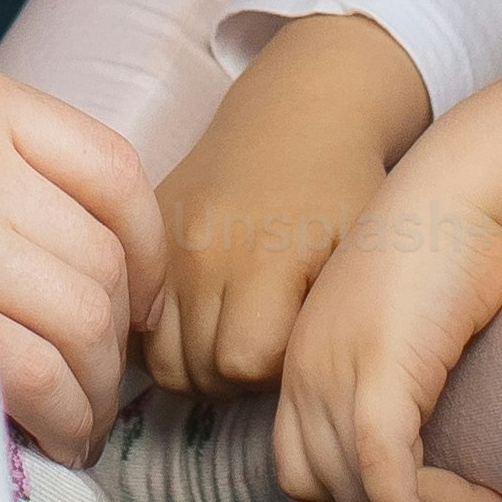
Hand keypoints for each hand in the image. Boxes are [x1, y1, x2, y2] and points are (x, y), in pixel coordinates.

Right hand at [0, 54, 166, 461]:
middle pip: (101, 258)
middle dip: (119, 343)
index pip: (115, 172)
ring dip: (96, 389)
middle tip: (103, 389)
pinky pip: (26, 367)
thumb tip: (89, 257)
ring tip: (78, 420)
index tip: (140, 306)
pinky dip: (60, 413)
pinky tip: (52, 434)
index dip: (149, 253)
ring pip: (78, 318)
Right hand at [143, 9, 431, 395]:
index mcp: (263, 254)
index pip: (244, 363)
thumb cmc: (347, 188)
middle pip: (198, 369)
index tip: (295, 346)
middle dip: (235, 377)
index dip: (274, 372)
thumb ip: (331, 320)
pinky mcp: (146, 234)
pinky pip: (136, 321)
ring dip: (197, 366)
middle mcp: (202, 251)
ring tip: (234, 340)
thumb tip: (305, 388)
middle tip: (267, 347)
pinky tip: (199, 325)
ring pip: (160, 359)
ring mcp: (166, 243)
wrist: (300, 112)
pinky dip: (163, 339)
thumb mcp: (364, 249)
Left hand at [265, 75, 501, 501]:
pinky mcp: (381, 364)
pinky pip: (385, 469)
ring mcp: (337, 363)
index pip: (306, 466)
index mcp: (310, 354)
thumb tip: (451, 451)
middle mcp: (309, 363)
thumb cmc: (462, 243)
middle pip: (325, 488)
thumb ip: (412, 383)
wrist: (477, 178)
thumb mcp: (417, 326)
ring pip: (362, 489)